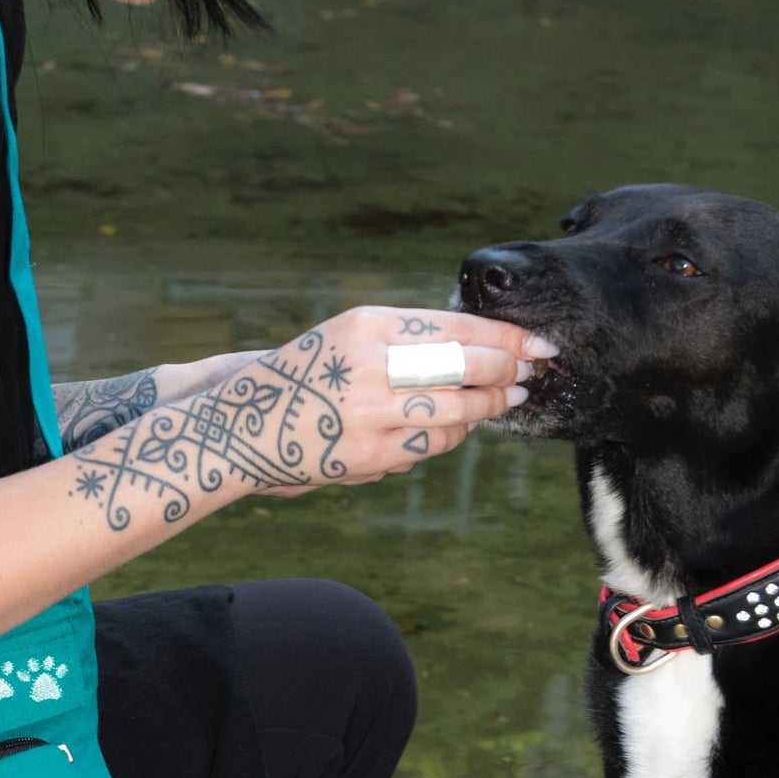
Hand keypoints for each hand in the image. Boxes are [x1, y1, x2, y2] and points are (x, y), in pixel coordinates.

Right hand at [248, 305, 547, 488]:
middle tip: (530, 370)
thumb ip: (405, 339)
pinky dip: (455, 433)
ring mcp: (369, 412)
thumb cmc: (305, 374)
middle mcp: (370, 363)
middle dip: (506, 369)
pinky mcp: (367, 454)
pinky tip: (464, 425)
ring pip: (455, 409)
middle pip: (464, 366)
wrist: (241, 423)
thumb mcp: (348, 336)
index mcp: (368, 323)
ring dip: (490, 405)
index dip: (505, 336)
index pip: (456, 326)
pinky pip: (430, 443)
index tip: (537, 342)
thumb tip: (480, 346)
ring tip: (508, 398)